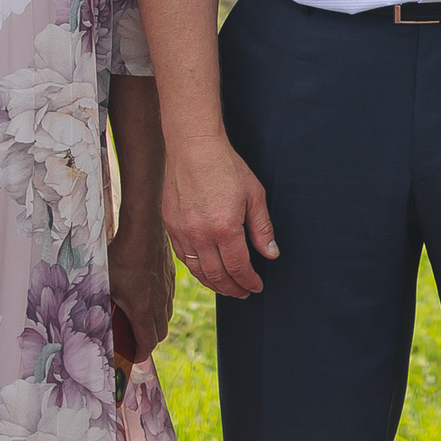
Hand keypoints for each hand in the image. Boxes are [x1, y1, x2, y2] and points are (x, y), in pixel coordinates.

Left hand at [107, 222, 177, 350]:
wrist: (144, 229)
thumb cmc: (121, 256)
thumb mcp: (104, 283)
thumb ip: (98, 302)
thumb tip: (84, 315)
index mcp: (143, 310)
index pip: (148, 343)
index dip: (140, 354)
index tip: (133, 357)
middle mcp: (159, 303)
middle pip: (160, 333)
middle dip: (148, 341)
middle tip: (133, 340)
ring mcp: (167, 289)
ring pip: (166, 316)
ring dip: (155, 323)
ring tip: (139, 320)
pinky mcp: (170, 276)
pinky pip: (168, 299)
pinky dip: (160, 306)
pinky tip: (146, 295)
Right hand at [161, 132, 278, 298]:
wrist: (193, 147)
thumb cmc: (227, 167)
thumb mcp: (254, 195)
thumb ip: (262, 229)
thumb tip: (271, 254)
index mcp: (225, 229)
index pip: (238, 268)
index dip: (249, 281)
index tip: (256, 287)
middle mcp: (200, 235)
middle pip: (217, 275)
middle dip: (232, 288)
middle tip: (243, 293)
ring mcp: (181, 232)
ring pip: (197, 270)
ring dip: (214, 283)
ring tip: (226, 287)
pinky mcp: (169, 226)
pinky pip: (183, 256)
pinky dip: (196, 268)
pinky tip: (206, 269)